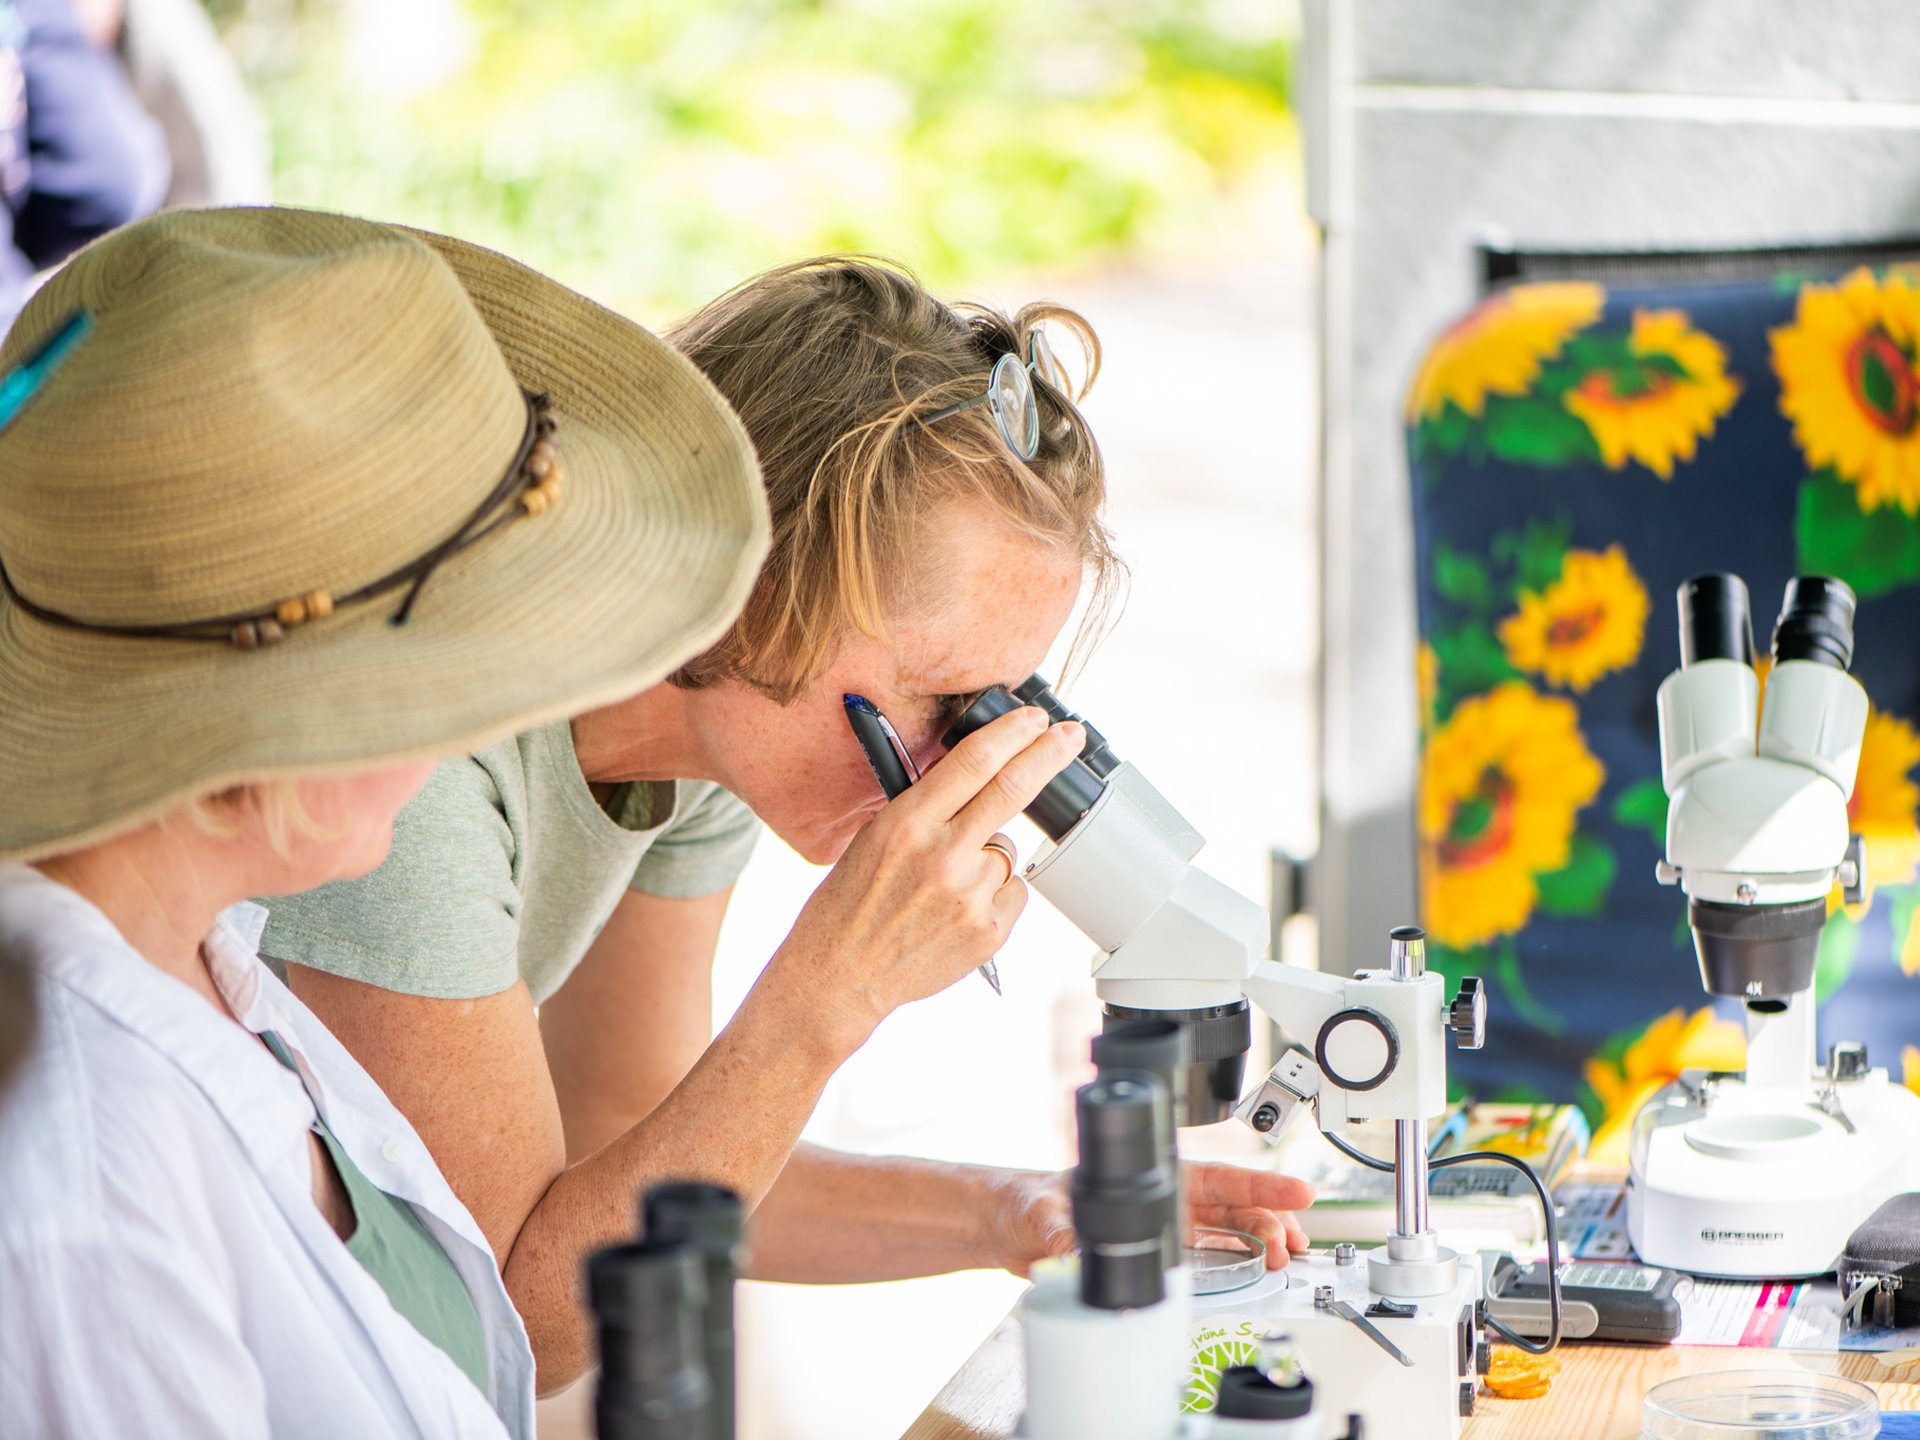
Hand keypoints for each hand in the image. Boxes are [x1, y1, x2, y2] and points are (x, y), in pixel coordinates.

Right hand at [764, 705, 1084, 1051]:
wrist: (840, 974)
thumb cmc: (850, 903)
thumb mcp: (875, 837)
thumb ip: (926, 808)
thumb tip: (977, 775)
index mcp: (907, 823)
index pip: (974, 762)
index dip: (1012, 733)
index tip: (1034, 719)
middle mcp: (942, 855)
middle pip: (1013, 789)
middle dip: (1049, 755)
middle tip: (1069, 737)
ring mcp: (970, 895)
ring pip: (1007, 851)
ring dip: (988, 856)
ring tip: (943, 886)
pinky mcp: (989, 930)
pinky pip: (1013, 891)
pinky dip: (994, 895)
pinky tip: (956, 910)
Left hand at [983, 1161, 1315, 1276]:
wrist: (1007, 1229)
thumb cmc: (1025, 1199)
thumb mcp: (1042, 1210)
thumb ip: (1059, 1229)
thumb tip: (1071, 1249)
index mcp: (1150, 1177)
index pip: (1216, 1177)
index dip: (1259, 1185)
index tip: (1296, 1192)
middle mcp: (1164, 1203)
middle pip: (1234, 1208)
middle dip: (1270, 1221)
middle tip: (1291, 1244)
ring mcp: (1163, 1232)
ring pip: (1228, 1234)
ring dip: (1260, 1245)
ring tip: (1285, 1260)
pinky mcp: (1153, 1259)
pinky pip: (1206, 1263)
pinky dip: (1235, 1269)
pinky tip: (1254, 1278)